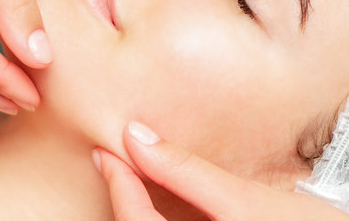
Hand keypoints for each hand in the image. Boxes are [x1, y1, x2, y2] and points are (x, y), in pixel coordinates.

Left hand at [93, 121, 348, 220]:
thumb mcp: (240, 198)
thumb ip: (186, 171)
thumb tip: (138, 136)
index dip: (119, 186)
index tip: (107, 152)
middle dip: (122, 198)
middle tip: (114, 161)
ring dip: (137, 207)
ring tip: (132, 174)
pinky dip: (156, 215)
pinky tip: (161, 196)